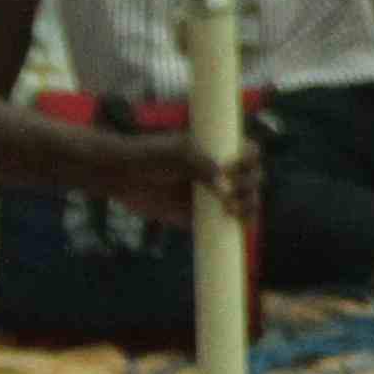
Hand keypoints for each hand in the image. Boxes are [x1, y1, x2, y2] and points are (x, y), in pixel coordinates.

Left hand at [99, 134, 257, 222]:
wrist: (121, 176)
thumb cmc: (147, 156)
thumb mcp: (174, 153)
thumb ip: (199, 163)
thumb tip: (224, 185)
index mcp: (218, 148)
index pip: (248, 151)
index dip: (249, 159)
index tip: (232, 167)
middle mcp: (220, 171)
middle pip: (252, 178)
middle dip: (250, 185)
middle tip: (232, 192)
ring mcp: (213, 194)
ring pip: (245, 201)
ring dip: (249, 206)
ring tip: (232, 210)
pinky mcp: (203, 216)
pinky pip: (229, 223)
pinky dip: (239, 225)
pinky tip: (239, 225)